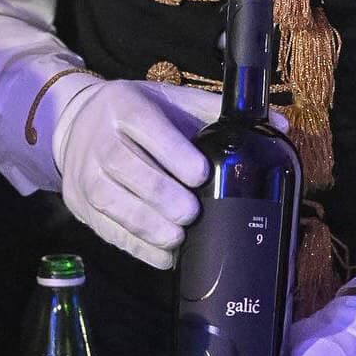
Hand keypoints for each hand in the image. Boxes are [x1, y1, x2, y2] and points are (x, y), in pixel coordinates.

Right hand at [55, 78, 221, 268]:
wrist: (77, 125)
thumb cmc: (135, 115)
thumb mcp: (169, 101)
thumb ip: (216, 112)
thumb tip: (277, 125)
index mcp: (124, 106)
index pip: (144, 126)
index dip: (173, 153)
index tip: (201, 173)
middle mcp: (97, 138)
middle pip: (124, 167)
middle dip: (162, 196)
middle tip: (192, 213)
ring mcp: (83, 173)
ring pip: (111, 202)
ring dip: (147, 226)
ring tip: (178, 238)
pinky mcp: (79, 204)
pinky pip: (107, 229)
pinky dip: (137, 246)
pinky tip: (163, 254)